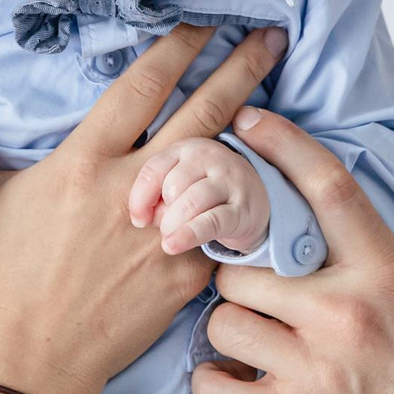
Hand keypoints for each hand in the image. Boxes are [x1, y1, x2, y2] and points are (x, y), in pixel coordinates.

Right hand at [0, 24, 285, 393]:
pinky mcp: (185, 270)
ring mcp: (164, 229)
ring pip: (222, 164)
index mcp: (82, 162)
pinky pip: (225, 225)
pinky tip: (269, 178)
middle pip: (200, 110)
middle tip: (271, 34)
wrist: (30, 357)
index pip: (141, 85)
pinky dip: (244, 201)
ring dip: (254, 129)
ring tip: (278, 102)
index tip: (204, 17)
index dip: (177, 45)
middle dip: (240, 66)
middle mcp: (130, 187)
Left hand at [128, 135, 267, 256]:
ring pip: (191, 202)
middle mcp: (209, 157)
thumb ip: (155, 194)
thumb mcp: (178, 183)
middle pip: (172, 186)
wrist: (254, 199)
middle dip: (161, 213)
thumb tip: (141, 218)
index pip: (154, 169)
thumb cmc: (203, 192)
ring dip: (173, 225)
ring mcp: (229, 180)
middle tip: (164, 227)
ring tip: (169, 238)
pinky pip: (211, 221)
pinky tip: (173, 245)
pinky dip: (189, 235)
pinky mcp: (242, 207)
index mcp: (186, 148)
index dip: (140, 198)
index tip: (138, 219)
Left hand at [190, 107, 393, 393]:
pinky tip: (234, 380)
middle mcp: (345, 310)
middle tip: (252, 290)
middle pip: (247, 264)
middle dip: (238, 276)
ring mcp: (314, 365)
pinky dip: (214, 382)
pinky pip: (212, 383)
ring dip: (228, 329)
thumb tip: (297, 220)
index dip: (281, 144)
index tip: (249, 123)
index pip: (327, 186)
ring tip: (252, 342)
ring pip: (223, 319)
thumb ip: (356, 257)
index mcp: (382, 269)